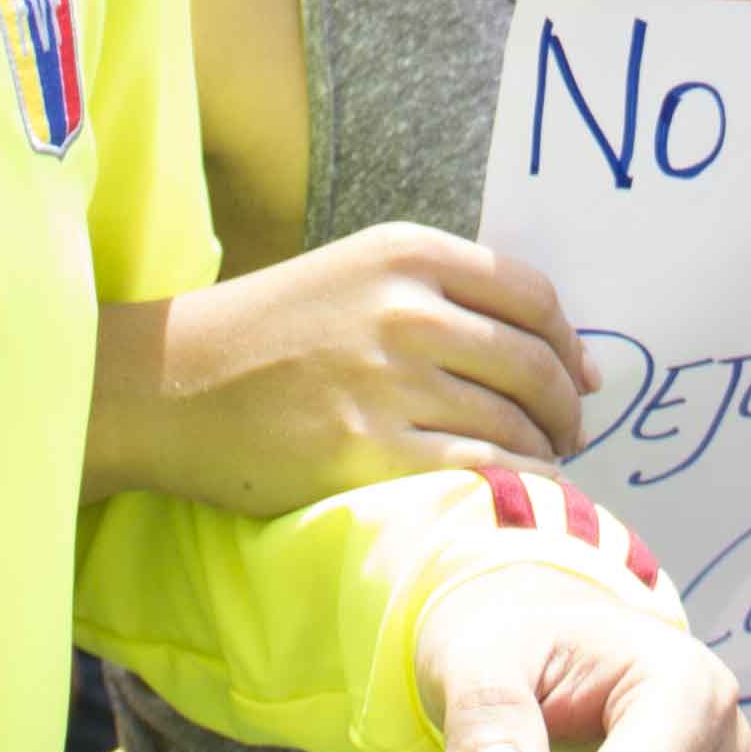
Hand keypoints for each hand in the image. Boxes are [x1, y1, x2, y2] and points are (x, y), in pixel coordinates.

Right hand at [110, 228, 592, 517]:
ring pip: (512, 422)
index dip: (571, 344)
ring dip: (544, 454)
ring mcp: (386, 381)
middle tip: (569, 437)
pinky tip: (513, 497)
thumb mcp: (355, 276)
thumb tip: (559, 355)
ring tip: (540, 470)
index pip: (532, 295)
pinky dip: (513, 486)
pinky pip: (477, 470)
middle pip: (533, 363)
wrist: (168, 384)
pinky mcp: (365, 451)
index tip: (583, 380)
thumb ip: (443, 299)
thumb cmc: (267, 335)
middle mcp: (405, 308)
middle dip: (566, 409)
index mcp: (407, 254)